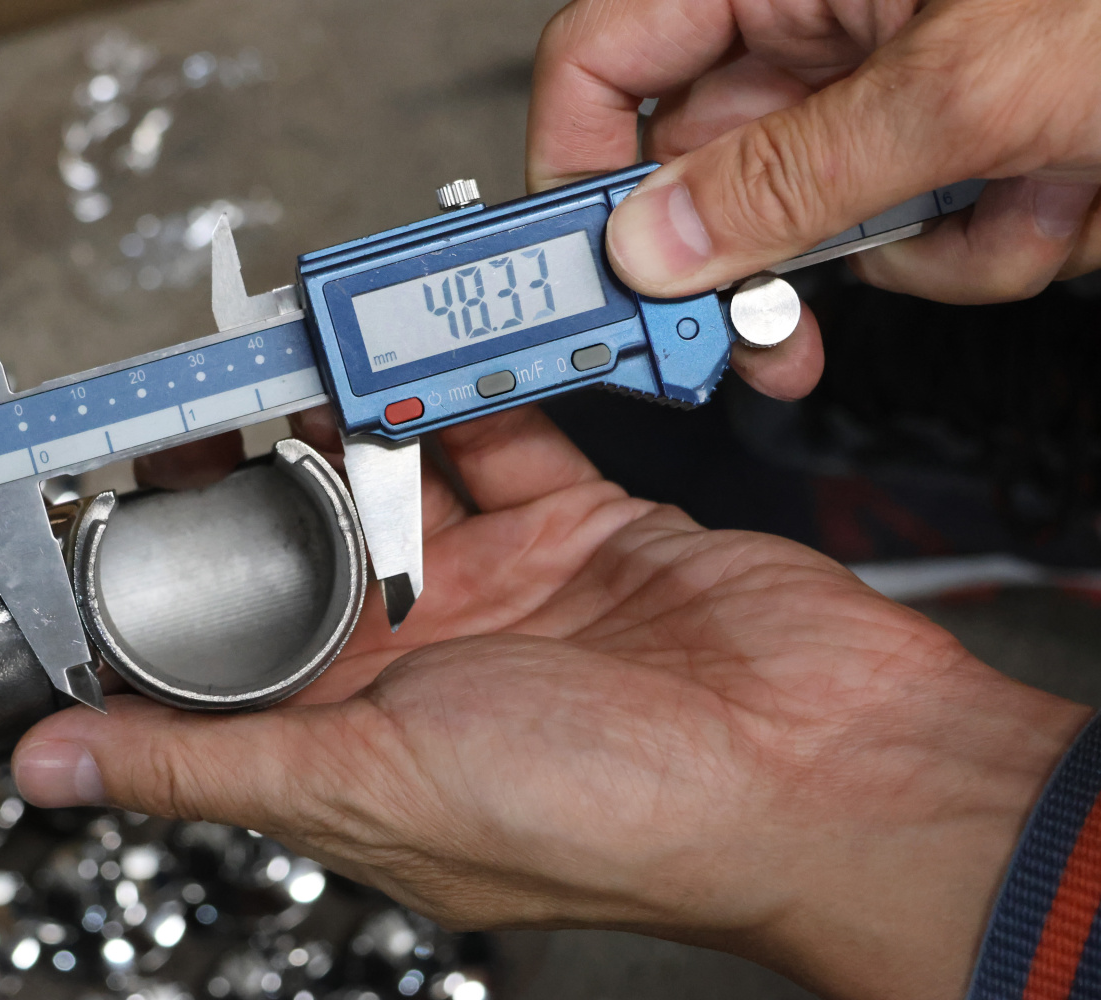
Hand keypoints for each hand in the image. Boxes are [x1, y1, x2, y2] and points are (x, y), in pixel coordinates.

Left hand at [14, 409, 1087, 999]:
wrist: (816, 764)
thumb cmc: (613, 815)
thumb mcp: (371, 784)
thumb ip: (208, 763)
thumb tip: (55, 773)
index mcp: (356, 746)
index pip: (225, 661)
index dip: (163, 587)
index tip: (110, 508)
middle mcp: (423, 671)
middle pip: (307, 552)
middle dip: (254, 480)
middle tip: (200, 407)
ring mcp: (502, 593)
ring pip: (399, 484)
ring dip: (351, 424)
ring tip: (295, 363)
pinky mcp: (579, 529)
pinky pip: (500, 443)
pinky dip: (462, 397)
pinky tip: (417, 358)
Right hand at [529, 0, 1100, 400]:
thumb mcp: (973, 79)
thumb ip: (792, 175)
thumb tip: (656, 245)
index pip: (607, 54)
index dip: (579, 162)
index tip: (593, 268)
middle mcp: (829, 23)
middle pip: (709, 166)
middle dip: (759, 257)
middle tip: (759, 335)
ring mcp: (900, 91)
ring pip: (822, 226)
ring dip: (917, 249)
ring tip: (1018, 194)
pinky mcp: (966, 150)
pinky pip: (919, 242)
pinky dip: (988, 248)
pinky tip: (1062, 190)